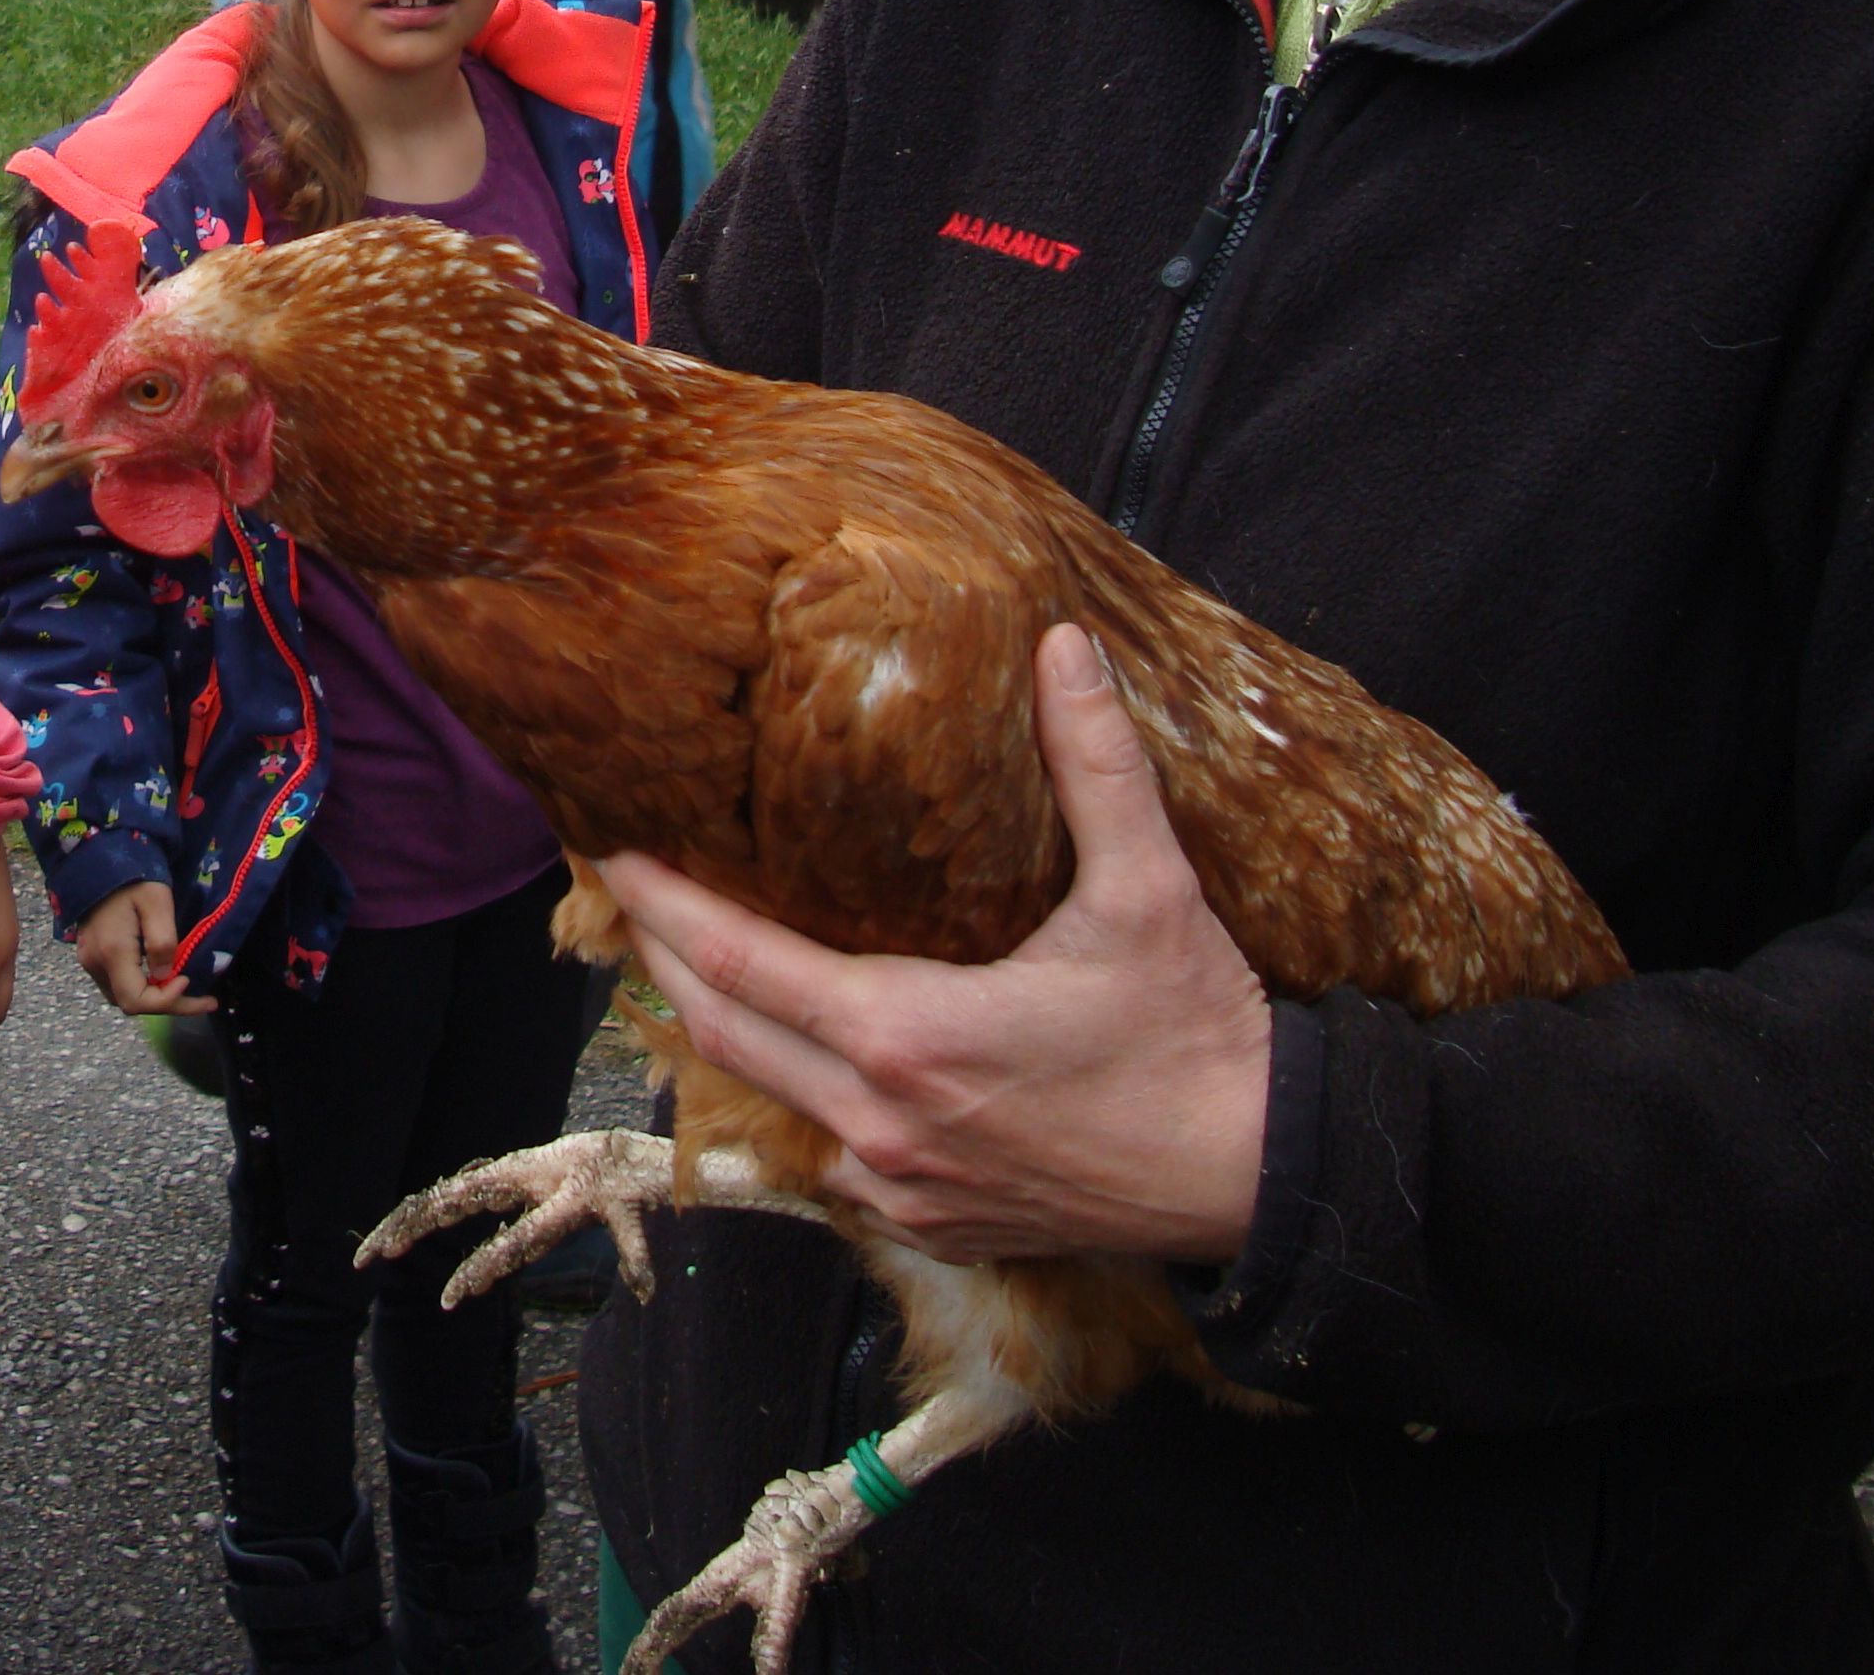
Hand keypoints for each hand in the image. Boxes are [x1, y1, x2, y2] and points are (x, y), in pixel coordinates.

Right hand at [73, 878, 208, 1018]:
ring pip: (123, 996)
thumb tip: (166, 976)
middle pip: (130, 1003)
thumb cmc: (132, 876)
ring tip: (186, 989)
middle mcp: (95, 963)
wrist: (99, 857)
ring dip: (155, 998)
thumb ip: (162, 942)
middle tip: (204, 999)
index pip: (136, 1001)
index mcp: (112, 952)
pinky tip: (162, 975)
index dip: (166, 1000)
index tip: (188, 979)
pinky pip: (116, 982)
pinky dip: (141, 986)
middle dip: (168, 1004)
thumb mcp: (157, 903)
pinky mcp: (90, 954)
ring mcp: (89, 960)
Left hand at [606, 626, 1271, 1267]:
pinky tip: (803, 1051)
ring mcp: (900, 1186)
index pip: (736, 964)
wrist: (1264, 1175)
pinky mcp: (931, 1225)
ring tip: (697, 957)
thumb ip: (1096, 764)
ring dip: (729, 1029)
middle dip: (660, 957)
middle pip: (722, 1032)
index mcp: (907, 1035)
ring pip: (773, 1099)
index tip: (608, 853)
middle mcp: (881, 1121)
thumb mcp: (1149, 889)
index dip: (661, 906)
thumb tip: (1064, 647)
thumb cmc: (1198, 1034)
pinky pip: (831, 1158)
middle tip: (624, 891)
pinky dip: (802, 1096)